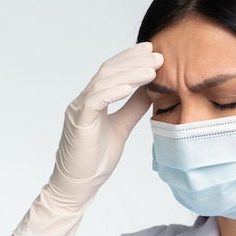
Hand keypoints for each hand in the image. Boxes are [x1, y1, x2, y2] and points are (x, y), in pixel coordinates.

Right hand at [14, 42, 162, 235]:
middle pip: (109, 70)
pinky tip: (128, 87)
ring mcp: (79, 110)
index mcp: (93, 100)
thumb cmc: (96, 159)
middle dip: (134, 60)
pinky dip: (112, 92)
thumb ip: (132, 108)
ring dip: (129, 73)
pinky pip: (94, 101)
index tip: (152, 50)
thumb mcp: (121, 127)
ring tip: (151, 69)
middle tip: (157, 55)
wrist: (78, 185)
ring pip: (103, 82)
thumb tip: (150, 90)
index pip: (112, 71)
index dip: (131, 58)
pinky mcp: (79, 123)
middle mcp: (84, 100)